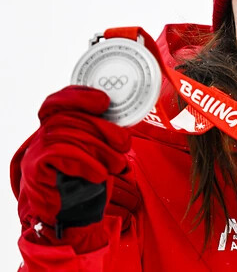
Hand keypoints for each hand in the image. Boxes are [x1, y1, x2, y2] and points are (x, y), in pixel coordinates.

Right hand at [14, 86, 132, 250]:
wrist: (73, 217)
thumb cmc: (88, 182)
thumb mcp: (98, 152)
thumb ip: (102, 135)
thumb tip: (123, 127)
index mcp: (57, 128)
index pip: (58, 102)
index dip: (79, 96)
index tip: (104, 101)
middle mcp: (43, 136)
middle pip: (69, 117)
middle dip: (102, 127)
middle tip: (124, 142)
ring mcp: (37, 152)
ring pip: (68, 135)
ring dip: (100, 149)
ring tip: (117, 163)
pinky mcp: (36, 169)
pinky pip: (62, 154)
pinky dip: (86, 163)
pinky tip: (99, 174)